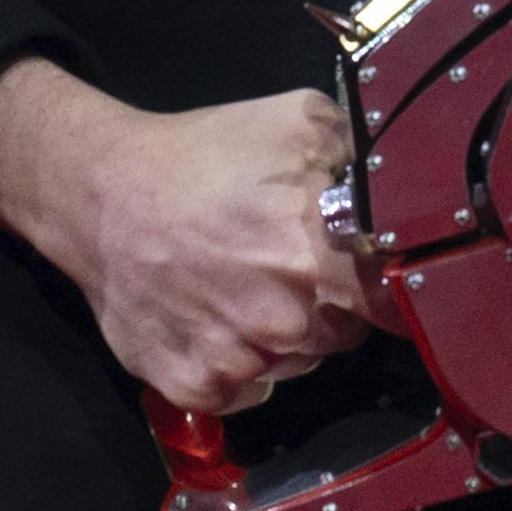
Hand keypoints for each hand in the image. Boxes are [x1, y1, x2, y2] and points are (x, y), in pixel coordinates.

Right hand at [0, 65, 369, 414]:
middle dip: (328, 303)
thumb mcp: (297, 120)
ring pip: (295, 363)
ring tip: (239, 283)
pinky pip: (247, 390)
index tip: (371, 273)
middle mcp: (286, 324)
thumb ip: (362, 153)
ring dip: (281, 336)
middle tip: (285, 263)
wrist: (104, 194)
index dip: (389, 287)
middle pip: (344, 334)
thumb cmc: (203, 154)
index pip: (395, 304)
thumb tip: (407, 175)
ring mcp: (239, 362)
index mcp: (321, 261)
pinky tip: (213, 317)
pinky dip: (238, 366)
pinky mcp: (196, 387)